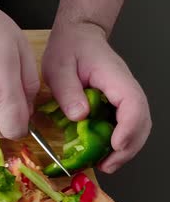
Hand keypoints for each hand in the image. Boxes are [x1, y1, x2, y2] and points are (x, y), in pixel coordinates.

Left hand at [42, 22, 151, 172]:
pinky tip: (103, 154)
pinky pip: (126, 125)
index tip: (115, 145)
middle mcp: (126, 88)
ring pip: (138, 126)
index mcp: (114, 76)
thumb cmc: (69, 48)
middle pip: (142, 121)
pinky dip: (119, 142)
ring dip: (126, 149)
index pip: (133, 103)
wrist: (78, 36)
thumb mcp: (59, 67)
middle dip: (128, 147)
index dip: (128, 127)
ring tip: (105, 165)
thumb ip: (68, 91)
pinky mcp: (118, 104)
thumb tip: (79, 116)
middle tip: (107, 165)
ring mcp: (124, 96)